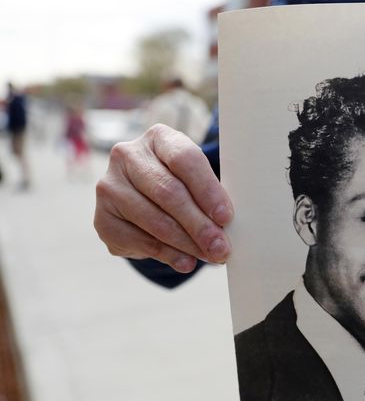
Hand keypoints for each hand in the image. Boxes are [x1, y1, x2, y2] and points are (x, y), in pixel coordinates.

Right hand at [94, 124, 233, 272]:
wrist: (146, 199)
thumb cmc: (184, 185)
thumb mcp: (198, 179)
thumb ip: (210, 195)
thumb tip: (225, 228)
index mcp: (159, 138)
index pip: (184, 159)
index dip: (207, 190)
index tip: (226, 217)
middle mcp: (127, 155)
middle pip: (168, 192)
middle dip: (199, 225)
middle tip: (221, 247)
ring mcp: (110, 186)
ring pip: (154, 219)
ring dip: (186, 243)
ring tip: (210, 257)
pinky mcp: (102, 217)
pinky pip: (138, 240)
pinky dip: (166, 254)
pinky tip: (185, 262)